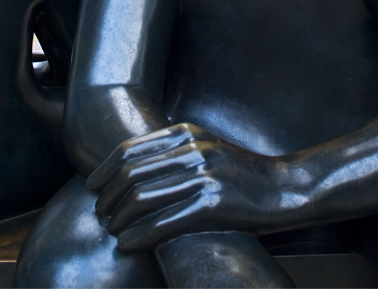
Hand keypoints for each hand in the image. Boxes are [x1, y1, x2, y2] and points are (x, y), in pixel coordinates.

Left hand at [86, 123, 284, 250]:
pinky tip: (129, 244)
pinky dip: (139, 235)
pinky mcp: (213, 205)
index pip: (128, 150)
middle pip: (130, 174)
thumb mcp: (206, 149)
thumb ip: (173, 152)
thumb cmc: (241, 174)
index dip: (104, 170)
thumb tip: (129, 169)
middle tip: (100, 214)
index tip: (92, 187)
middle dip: (108, 197)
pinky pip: (164, 222)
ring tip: (113, 231)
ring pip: (142, 199)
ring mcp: (203, 176)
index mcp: (185, 134)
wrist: (285, 189)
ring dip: (119, 219)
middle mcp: (192, 150)